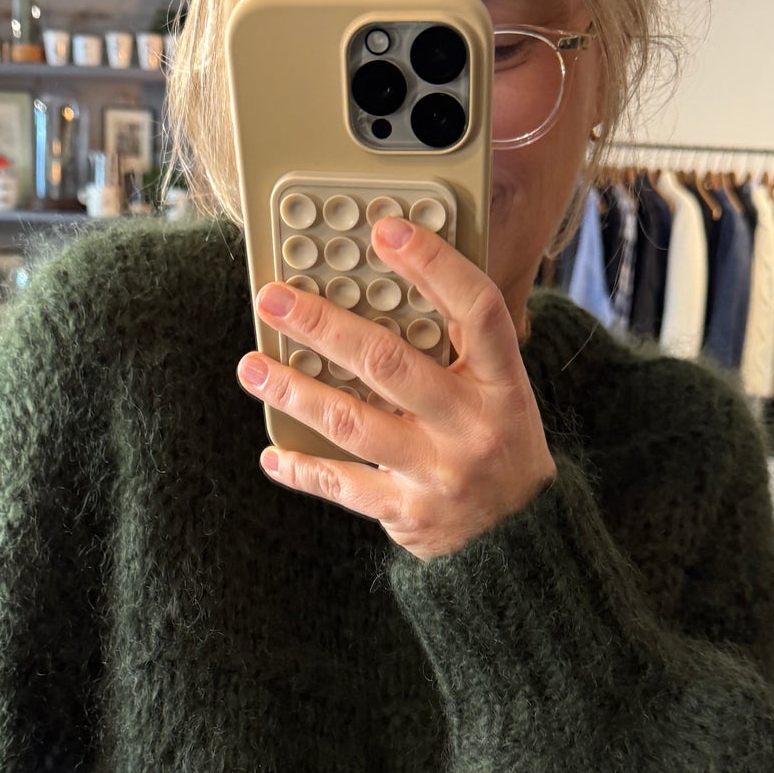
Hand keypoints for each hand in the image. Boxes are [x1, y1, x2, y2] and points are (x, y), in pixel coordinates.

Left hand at [236, 216, 556, 561]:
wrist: (521, 542)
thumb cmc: (500, 446)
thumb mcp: (503, 393)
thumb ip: (459, 349)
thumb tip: (391, 285)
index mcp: (503, 384)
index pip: (476, 310)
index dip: (433, 265)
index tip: (384, 230)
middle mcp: (472, 426)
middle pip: (390, 363)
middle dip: (324, 326)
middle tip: (274, 299)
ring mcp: (439, 472)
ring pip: (353, 423)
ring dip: (296, 392)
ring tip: (252, 367)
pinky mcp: (409, 514)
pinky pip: (344, 486)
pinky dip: (303, 469)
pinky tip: (273, 453)